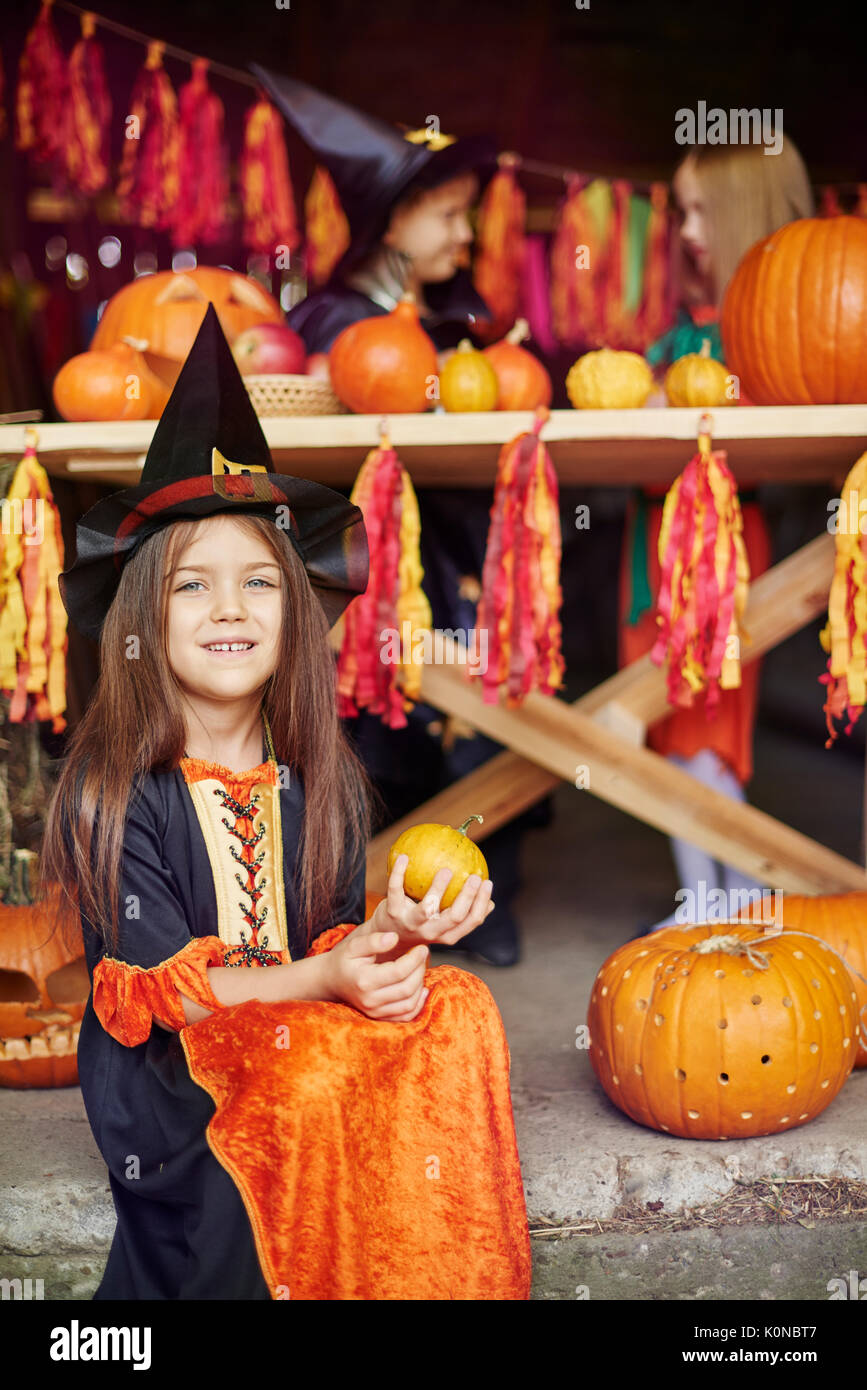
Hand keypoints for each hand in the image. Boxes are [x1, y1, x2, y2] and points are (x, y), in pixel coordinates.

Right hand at [320, 926, 429, 1021]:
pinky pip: (406, 1016)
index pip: (399, 971)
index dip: (415, 959)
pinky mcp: (379, 1017)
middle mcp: (370, 1000)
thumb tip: (394, 938)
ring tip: (419, 968)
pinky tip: (421, 989)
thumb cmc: (344, 960)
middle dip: (420, 970)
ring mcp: (375, 1012)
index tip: (421, 948)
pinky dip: (418, 1004)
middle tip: (421, 956)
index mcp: (364, 980)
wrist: (331, 981)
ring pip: (409, 1003)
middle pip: (407, 988)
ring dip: (420, 984)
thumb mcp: (354, 945)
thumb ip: (374, 941)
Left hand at [369, 854, 493, 960]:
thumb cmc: (420, 923)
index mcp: (447, 934)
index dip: (482, 903)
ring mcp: (411, 924)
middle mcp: (431, 932)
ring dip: (438, 888)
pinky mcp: (392, 914)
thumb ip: (460, 912)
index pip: (471, 921)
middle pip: (454, 916)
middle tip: (475, 876)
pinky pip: (396, 890)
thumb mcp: (441, 922)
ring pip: (427, 908)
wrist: (385, 935)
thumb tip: (489, 899)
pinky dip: (399, 873)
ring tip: (446, 870)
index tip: (488, 882)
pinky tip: (405, 857)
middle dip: (467, 897)